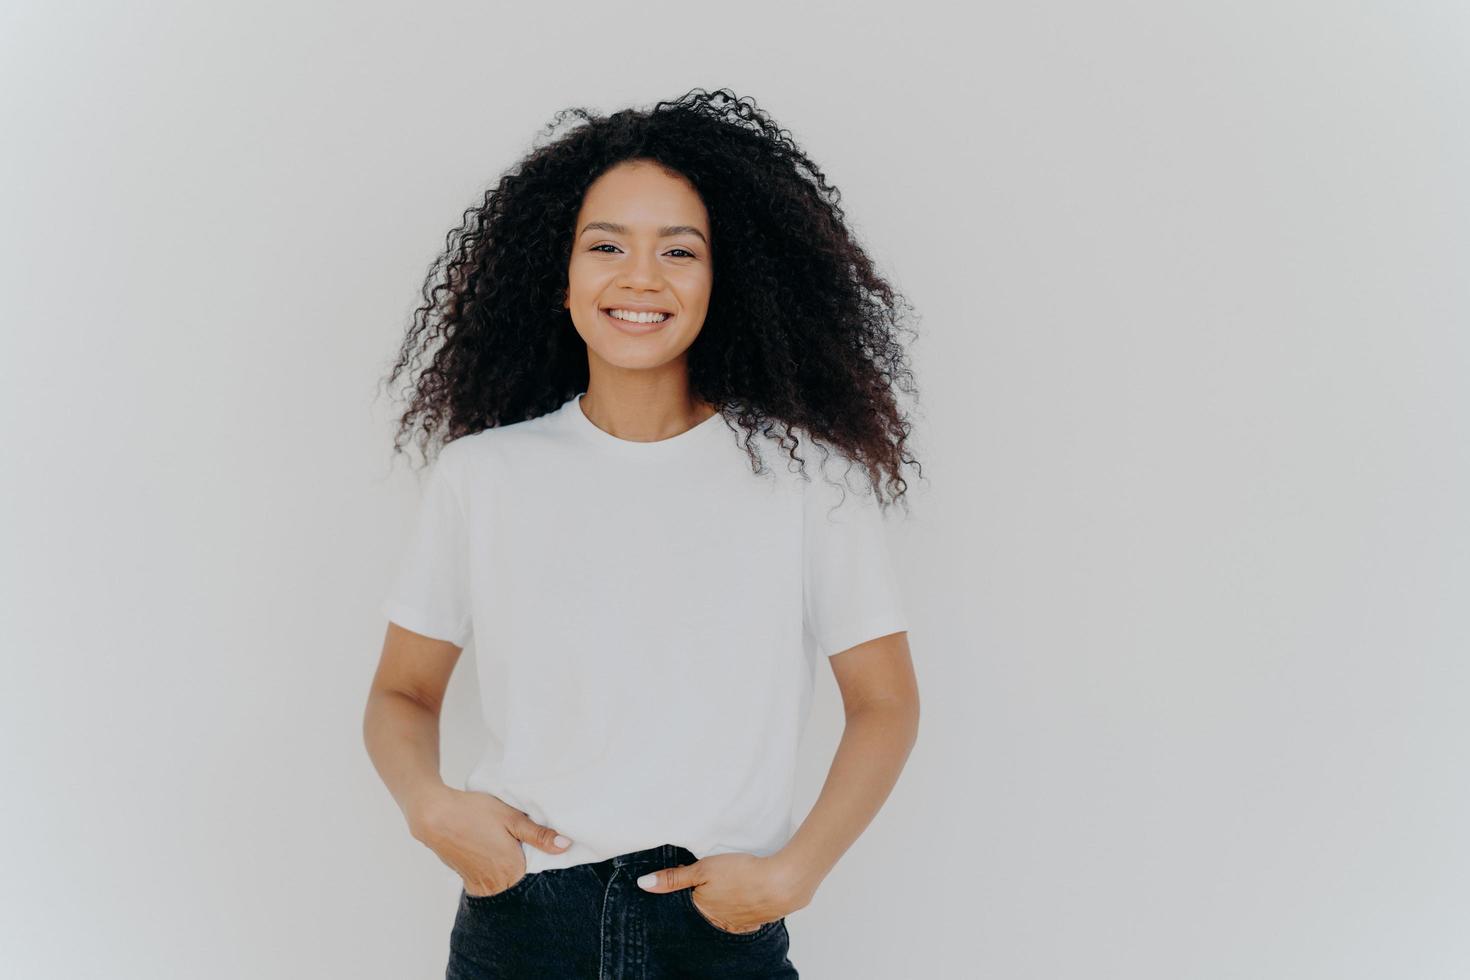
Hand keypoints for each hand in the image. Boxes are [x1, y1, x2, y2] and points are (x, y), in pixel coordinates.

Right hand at [408, 786, 572, 896]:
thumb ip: (539, 835)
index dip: (538, 858)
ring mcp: (480, 884)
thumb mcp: (512, 817)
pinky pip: (487, 883)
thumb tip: (565, 846)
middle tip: (515, 842)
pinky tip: (489, 852)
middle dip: (523, 865)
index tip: (535, 845)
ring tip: (501, 846)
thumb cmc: (474, 812)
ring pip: (503, 882)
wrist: (435, 816)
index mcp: (512, 869)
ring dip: (506, 869)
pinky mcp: (467, 880)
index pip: (536, 872)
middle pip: (519, 880)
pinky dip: (491, 872)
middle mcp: (496, 883)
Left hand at [635, 852, 802, 933]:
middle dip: (707, 900)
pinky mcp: (761, 919)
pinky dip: (744, 909)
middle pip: (707, 912)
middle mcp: (721, 923)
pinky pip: (746, 919)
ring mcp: (742, 924)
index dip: (689, 890)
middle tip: (714, 883)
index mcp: (704, 911)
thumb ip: (674, 878)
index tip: (693, 879)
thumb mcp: (703, 869)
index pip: (688, 904)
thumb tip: (643, 884)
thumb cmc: (742, 873)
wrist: (783, 882)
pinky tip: (746, 899)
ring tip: (729, 889)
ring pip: (727, 916)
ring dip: (726, 905)